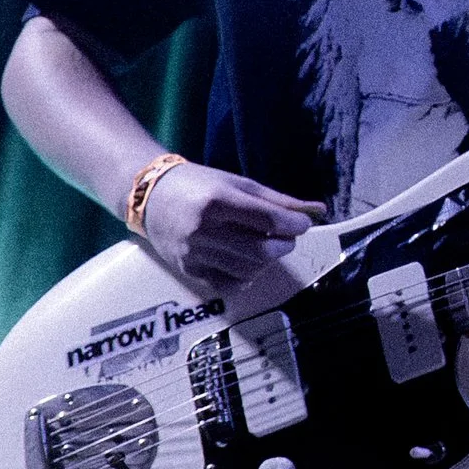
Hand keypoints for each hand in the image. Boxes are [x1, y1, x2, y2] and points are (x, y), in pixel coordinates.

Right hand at [141, 164, 324, 285]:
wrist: (150, 197)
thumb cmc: (200, 185)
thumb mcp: (239, 183)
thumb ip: (278, 200)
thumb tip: (318, 211)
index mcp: (218, 201)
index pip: (268, 220)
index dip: (294, 225)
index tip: (301, 224)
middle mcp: (203, 229)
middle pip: (261, 251)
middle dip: (284, 245)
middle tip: (284, 237)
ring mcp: (194, 253)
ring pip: (248, 270)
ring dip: (266, 262)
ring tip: (264, 246)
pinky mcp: (188, 270)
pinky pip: (227, 284)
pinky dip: (245, 276)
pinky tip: (245, 262)